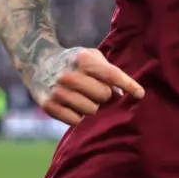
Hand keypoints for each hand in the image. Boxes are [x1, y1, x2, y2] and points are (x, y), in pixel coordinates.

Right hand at [29, 47, 143, 126]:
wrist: (38, 62)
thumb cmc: (74, 62)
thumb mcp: (91, 56)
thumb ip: (110, 71)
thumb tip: (126, 95)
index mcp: (83, 59)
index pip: (112, 75)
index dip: (129, 86)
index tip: (140, 94)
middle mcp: (69, 75)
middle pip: (104, 95)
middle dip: (104, 95)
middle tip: (94, 90)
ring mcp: (58, 91)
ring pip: (91, 110)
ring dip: (91, 106)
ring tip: (82, 97)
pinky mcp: (48, 106)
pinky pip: (76, 121)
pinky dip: (78, 116)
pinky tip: (72, 105)